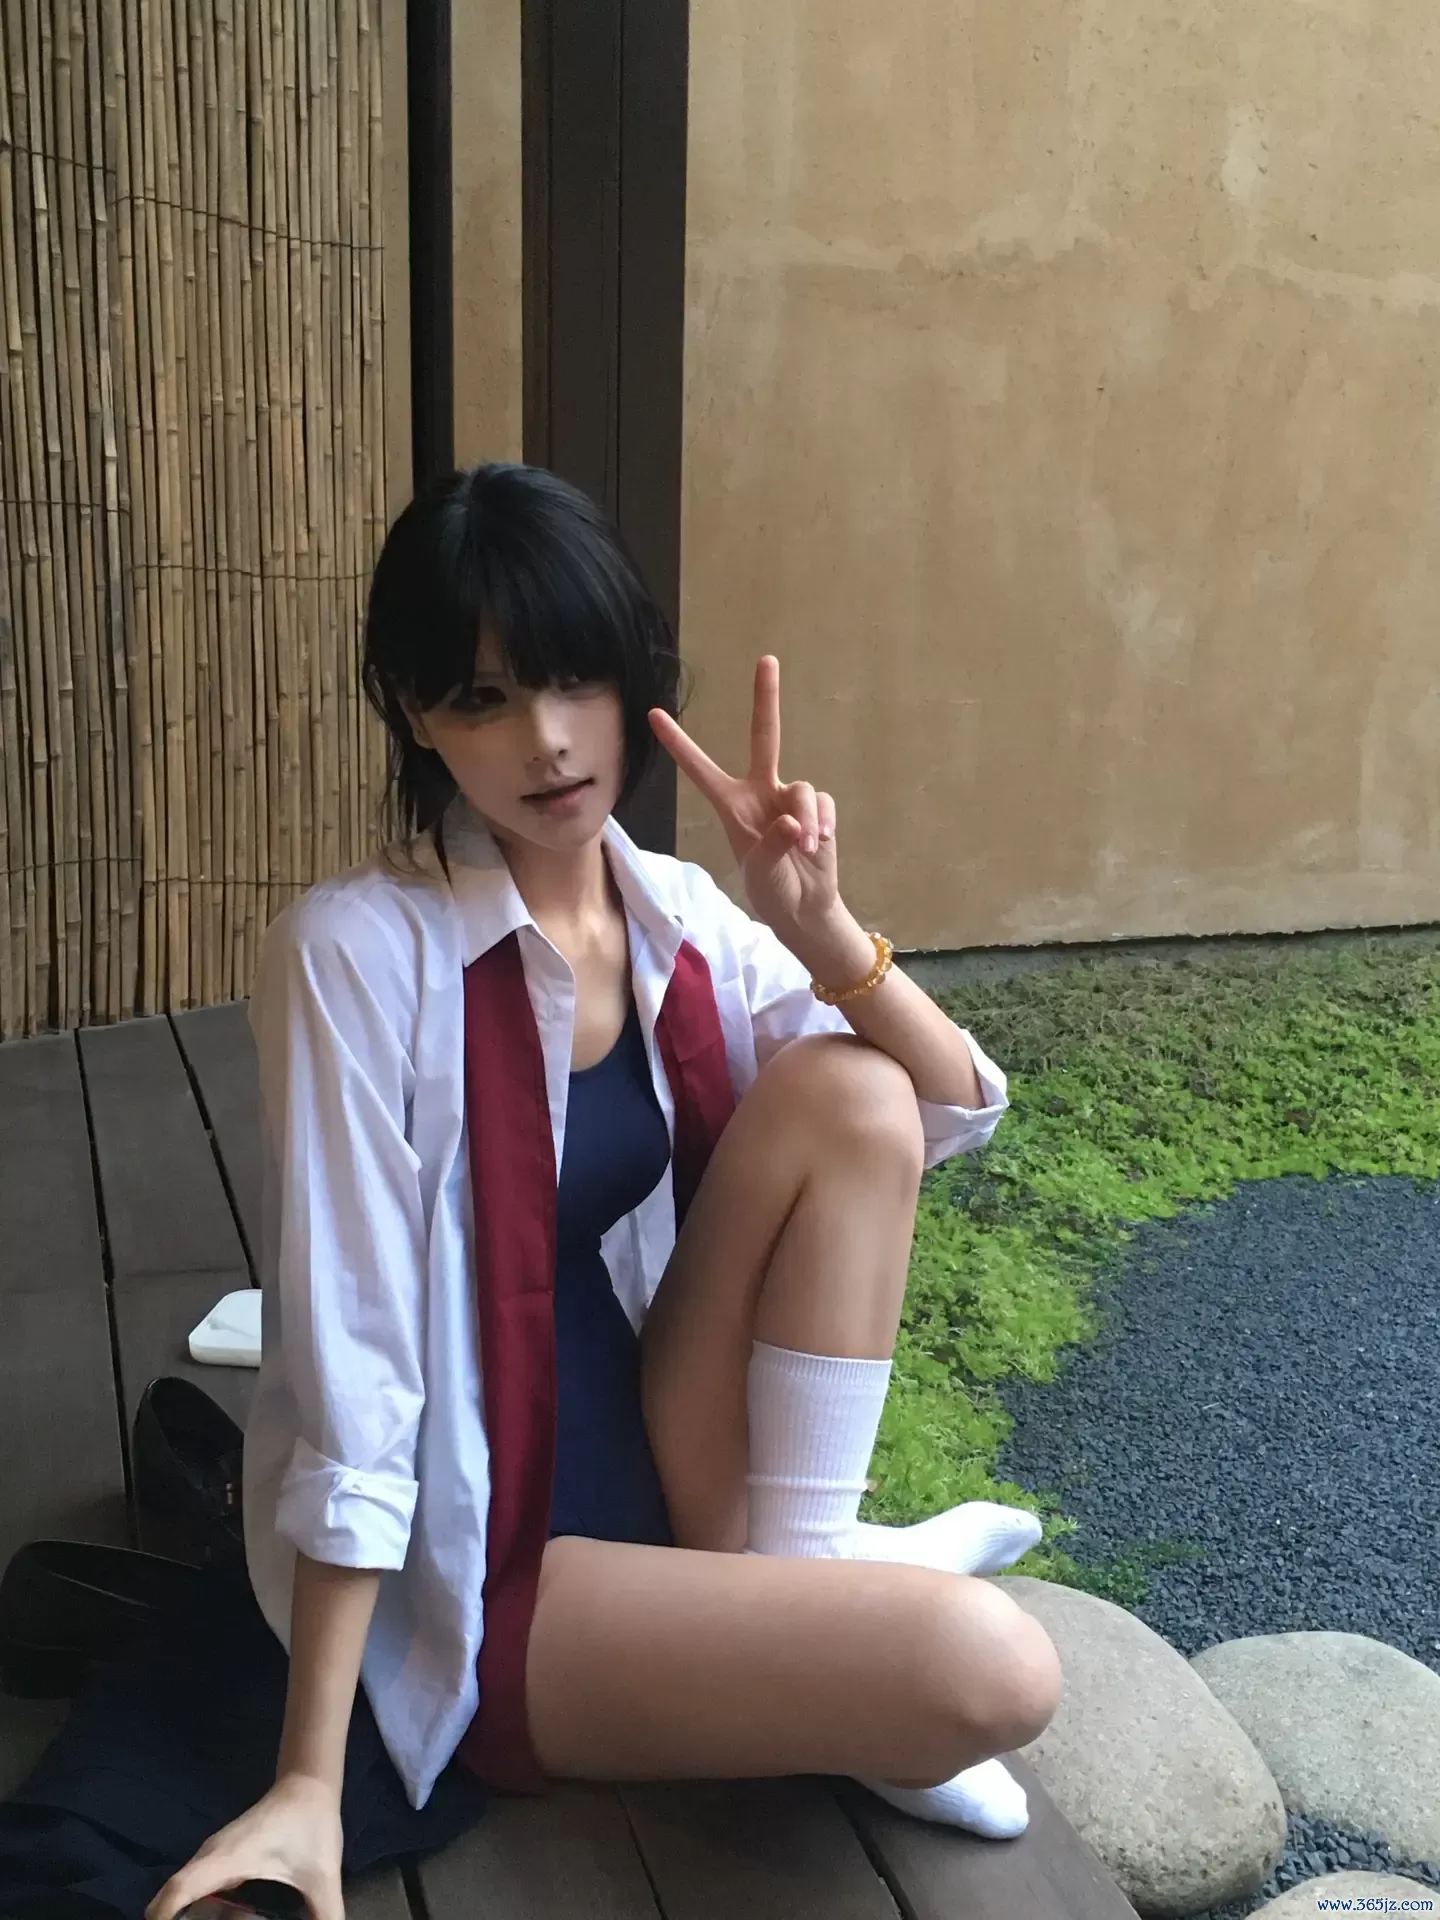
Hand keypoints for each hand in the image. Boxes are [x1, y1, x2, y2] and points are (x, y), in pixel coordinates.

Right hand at [146, 1774, 343, 1919]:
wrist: (309, 1785)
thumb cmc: (312, 1825)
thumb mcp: (322, 1875)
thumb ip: (326, 1913)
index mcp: (226, 1859)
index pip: (179, 1890)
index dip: (163, 1917)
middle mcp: (211, 1856)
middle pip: (172, 1896)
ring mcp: (214, 1855)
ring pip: (183, 1891)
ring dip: (184, 1915)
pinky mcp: (221, 1858)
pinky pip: (195, 1886)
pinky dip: (194, 1907)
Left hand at [650, 656, 843, 941]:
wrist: (804, 908)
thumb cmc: (770, 889)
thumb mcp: (760, 872)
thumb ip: (773, 844)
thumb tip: (794, 820)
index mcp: (731, 804)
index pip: (700, 769)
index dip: (678, 743)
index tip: (654, 715)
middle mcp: (760, 792)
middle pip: (763, 736)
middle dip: (766, 698)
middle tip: (767, 660)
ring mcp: (791, 798)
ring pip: (801, 789)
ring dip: (807, 820)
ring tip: (806, 849)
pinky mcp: (819, 810)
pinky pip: (822, 805)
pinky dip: (823, 825)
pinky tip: (820, 845)